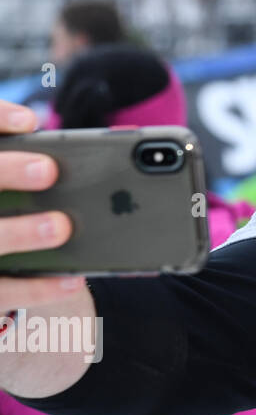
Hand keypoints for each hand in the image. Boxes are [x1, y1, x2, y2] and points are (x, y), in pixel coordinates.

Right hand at [0, 100, 85, 313]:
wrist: (7, 272)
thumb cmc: (21, 212)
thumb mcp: (25, 183)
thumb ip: (36, 164)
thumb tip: (88, 148)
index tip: (30, 122)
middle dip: (6, 172)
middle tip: (49, 170)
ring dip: (18, 233)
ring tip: (60, 227)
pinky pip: (2, 292)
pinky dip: (37, 288)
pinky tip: (73, 280)